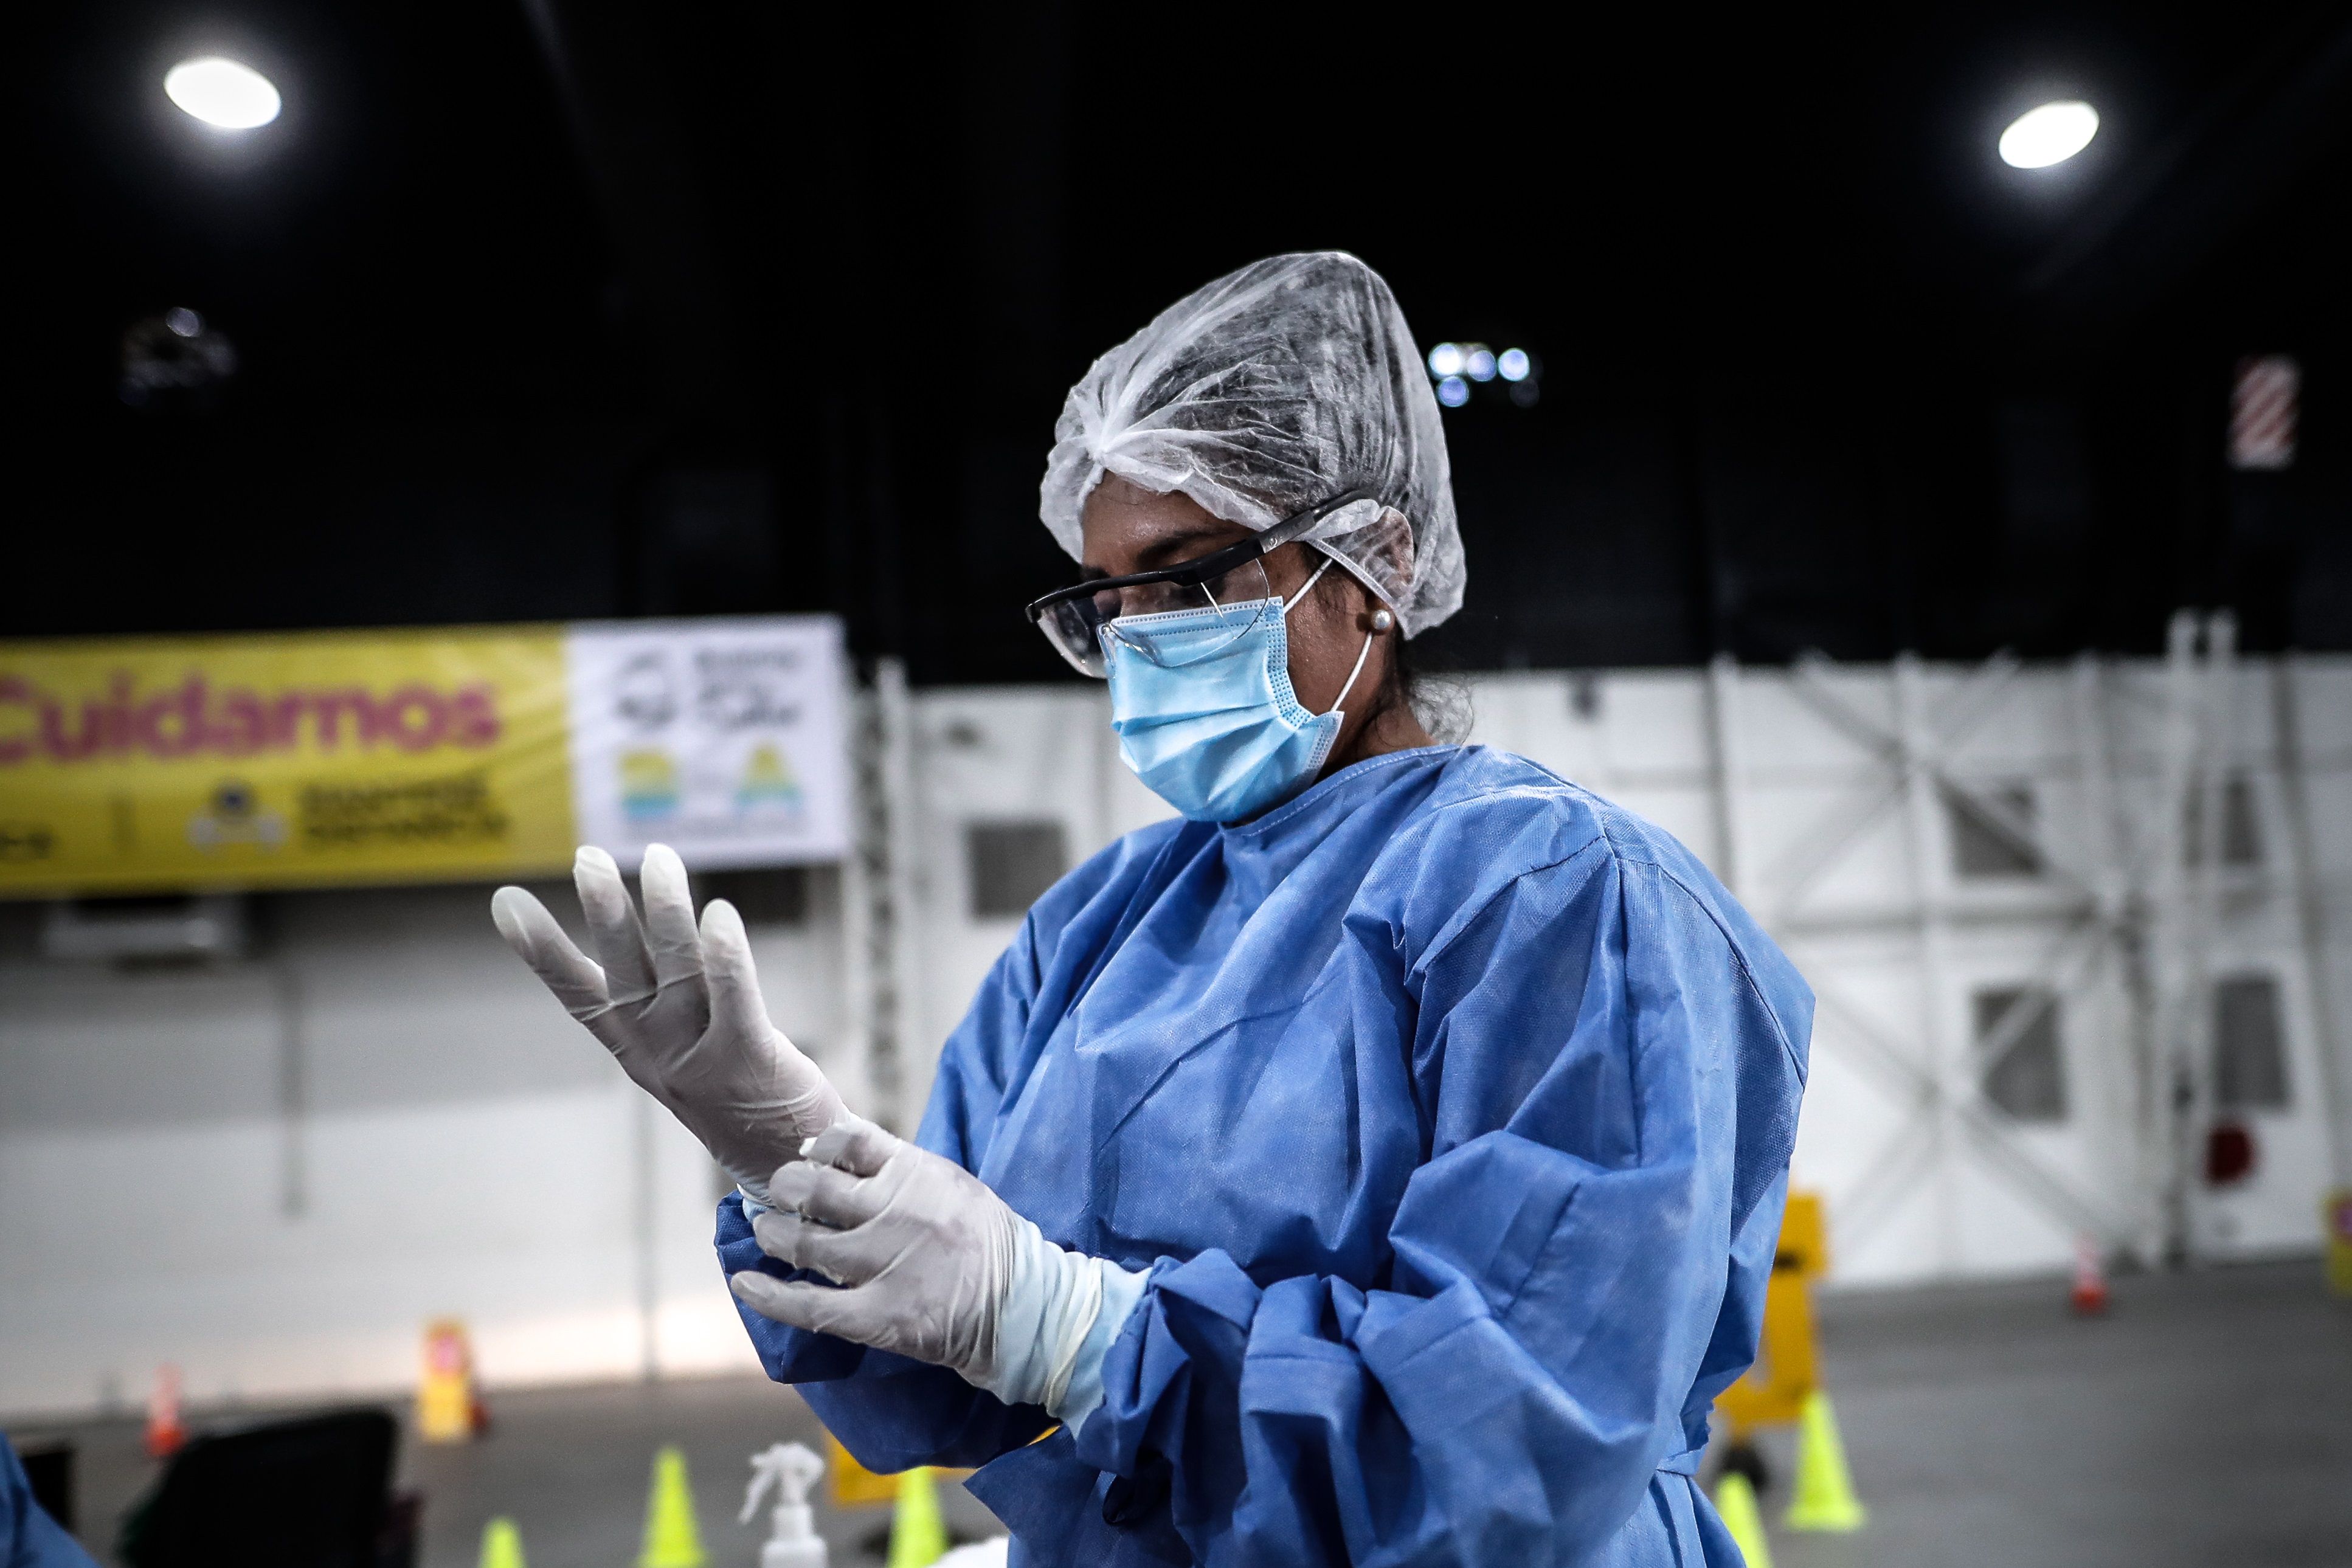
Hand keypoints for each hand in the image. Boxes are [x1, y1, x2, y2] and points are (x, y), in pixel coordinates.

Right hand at [491, 843, 844, 1194]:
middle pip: (627, 973)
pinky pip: (734, 1001)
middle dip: (607, 914)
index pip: (579, 994)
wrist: (790, 1167)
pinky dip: (725, 958)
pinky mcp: (750, 1061)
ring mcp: (701, 1060)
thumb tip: (634, 929)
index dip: (541, 950)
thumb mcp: (683, 1046)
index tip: (504, 902)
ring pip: (679, 975)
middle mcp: (659, 1053)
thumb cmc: (737, 1093)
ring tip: (657, 859)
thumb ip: (664, 993)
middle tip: (588, 857)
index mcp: (635, 1048)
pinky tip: (719, 915)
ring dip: (667, 914)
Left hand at [731, 1115, 1125, 1415]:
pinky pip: (808, 1305)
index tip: (805, 1157)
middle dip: (785, 1189)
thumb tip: (839, 1152)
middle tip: (777, 1195)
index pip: (846, 1140)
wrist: (1024, 1306)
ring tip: (766, 1231)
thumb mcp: (951, 1185)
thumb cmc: (987, 1241)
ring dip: (773, 1235)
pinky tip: (745, 1283)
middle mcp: (896, 1212)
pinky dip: (768, 1294)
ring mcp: (884, 1265)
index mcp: (916, 1173)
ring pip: (803, 1244)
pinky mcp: (879, 1316)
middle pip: (814, 1189)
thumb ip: (902, 1169)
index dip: (815, 1147)